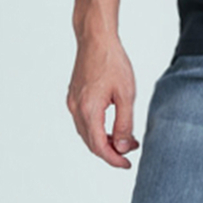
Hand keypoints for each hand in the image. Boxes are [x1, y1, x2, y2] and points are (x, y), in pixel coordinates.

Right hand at [67, 35, 139, 168]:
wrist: (96, 38)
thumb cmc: (113, 61)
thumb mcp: (126, 93)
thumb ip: (125, 123)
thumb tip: (123, 147)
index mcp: (89, 111)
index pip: (99, 147)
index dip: (113, 159)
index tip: (127, 164)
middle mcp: (76, 110)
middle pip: (91, 143)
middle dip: (110, 151)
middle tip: (130, 150)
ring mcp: (72, 103)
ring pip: (86, 133)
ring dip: (103, 140)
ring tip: (123, 139)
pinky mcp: (73, 96)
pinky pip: (83, 121)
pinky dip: (96, 129)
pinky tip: (109, 125)